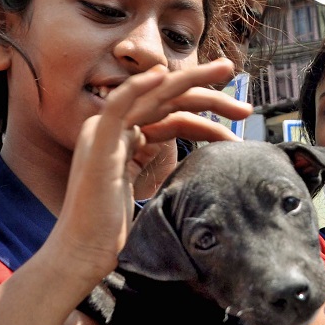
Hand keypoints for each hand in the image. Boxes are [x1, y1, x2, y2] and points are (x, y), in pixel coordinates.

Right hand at [50, 60, 250, 282]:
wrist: (85, 254)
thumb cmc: (115, 234)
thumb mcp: (153, 196)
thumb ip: (169, 177)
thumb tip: (204, 175)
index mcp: (126, 140)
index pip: (172, 117)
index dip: (207, 116)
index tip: (239, 122)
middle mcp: (114, 130)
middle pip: (167, 101)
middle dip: (207, 91)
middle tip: (239, 85)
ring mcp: (104, 133)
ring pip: (152, 94)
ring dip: (191, 79)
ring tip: (225, 70)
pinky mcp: (97, 143)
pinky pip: (118, 106)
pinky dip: (139, 87)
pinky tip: (163, 75)